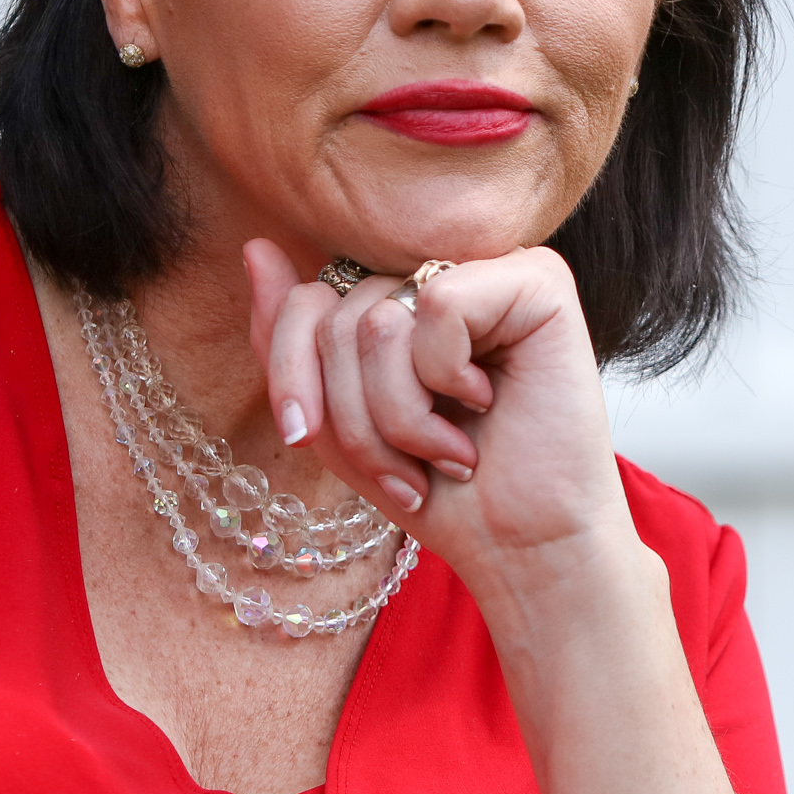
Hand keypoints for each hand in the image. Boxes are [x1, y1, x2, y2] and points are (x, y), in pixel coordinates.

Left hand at [243, 241, 641, 606]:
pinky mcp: (537, 279)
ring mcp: (492, 271)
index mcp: (397, 299)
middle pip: (335, 317)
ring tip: (448, 452)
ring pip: (378, 318)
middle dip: (354, 417)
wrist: (523, 546)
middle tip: (407, 469)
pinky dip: (448, 374)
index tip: (306, 439)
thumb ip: (291, 340)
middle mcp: (443, 273)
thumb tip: (255, 247)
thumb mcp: (337, 425)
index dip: (289, 377)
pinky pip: (439, 303)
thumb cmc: (439, 490)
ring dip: (401, 416)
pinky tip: (487, 402)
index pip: (303, 301)